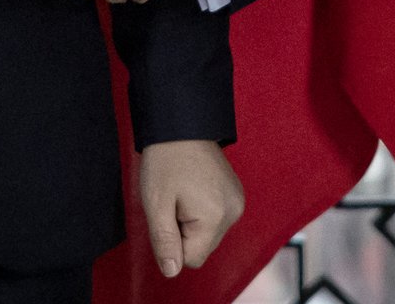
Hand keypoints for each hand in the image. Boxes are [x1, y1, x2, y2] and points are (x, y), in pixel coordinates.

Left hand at [138, 140, 243, 276]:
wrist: (182, 123)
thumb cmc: (166, 160)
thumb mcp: (156, 203)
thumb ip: (164, 241)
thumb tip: (171, 271)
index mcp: (216, 217)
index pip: (192, 258)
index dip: (173, 240)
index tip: (168, 211)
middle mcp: (234, 212)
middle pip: (202, 247)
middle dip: (183, 230)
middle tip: (173, 199)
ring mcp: (237, 202)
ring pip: (208, 233)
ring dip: (192, 221)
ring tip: (183, 191)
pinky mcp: (236, 194)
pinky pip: (215, 218)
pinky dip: (202, 210)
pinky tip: (193, 187)